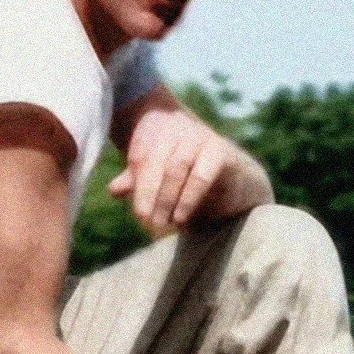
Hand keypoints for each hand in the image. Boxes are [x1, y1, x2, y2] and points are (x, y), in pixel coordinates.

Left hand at [109, 109, 253, 234]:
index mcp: (162, 132)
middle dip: (149, 194)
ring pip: (176, 167)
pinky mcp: (221, 151)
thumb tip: (113, 190)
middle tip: (146, 222)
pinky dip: (188, 198)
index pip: (141, 157)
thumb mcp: (165, 182)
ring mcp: (201, 137)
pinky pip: (200, 175)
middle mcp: (180, 130)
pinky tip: (181, 217)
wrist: (240, 182)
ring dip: (166, 197)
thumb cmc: (196, 183)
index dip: (138, 187)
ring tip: (162, 223)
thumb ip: (140, 181)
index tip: (139, 214)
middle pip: (155, 161)